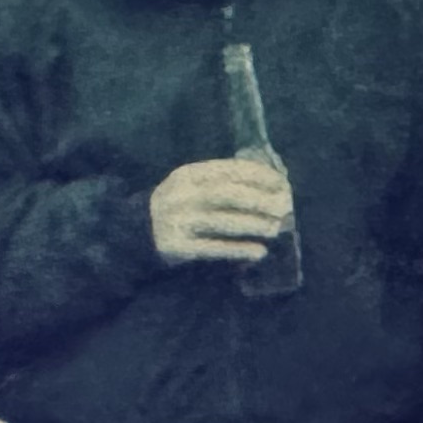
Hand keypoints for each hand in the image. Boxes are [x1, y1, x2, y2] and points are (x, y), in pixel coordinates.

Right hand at [150, 157, 293, 264]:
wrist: (138, 233)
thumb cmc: (179, 207)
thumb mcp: (193, 186)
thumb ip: (222, 182)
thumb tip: (271, 183)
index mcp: (186, 175)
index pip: (227, 170)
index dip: (258, 176)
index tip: (282, 182)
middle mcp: (180, 196)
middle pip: (227, 194)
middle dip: (260, 200)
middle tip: (284, 207)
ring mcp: (177, 222)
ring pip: (222, 222)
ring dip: (254, 225)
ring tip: (275, 228)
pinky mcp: (177, 247)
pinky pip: (214, 248)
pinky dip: (239, 250)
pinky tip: (259, 252)